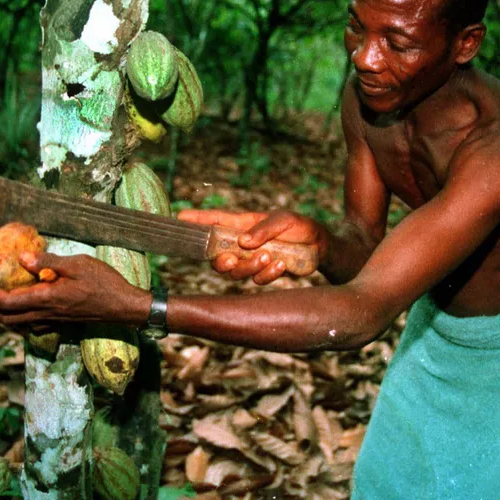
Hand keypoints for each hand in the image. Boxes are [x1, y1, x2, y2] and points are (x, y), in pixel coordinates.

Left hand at [0, 252, 145, 326]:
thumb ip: (48, 261)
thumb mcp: (77, 264)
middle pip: (4, 318)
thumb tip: (21, 258)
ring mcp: (52, 322)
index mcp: (46, 299)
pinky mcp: (59, 324)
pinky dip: (16, 317)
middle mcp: (44, 314)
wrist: (123, 307)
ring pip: (15, 324)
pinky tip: (21, 305)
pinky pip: (29, 325)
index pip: (5, 302)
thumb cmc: (104, 282)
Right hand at [177, 209, 326, 283]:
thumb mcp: (284, 220)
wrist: (320, 247)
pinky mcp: (264, 274)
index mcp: (241, 225)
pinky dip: (267, 273)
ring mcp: (251, 260)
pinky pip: (257, 280)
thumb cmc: (299, 227)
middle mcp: (241, 244)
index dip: (195, 221)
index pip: (214, 222)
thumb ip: (263, 228)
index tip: (179, 220)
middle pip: (217, 257)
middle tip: (230, 260)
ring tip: (268, 257)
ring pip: (235, 272)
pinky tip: (280, 265)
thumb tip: (243, 241)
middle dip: (220, 262)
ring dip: (249, 267)